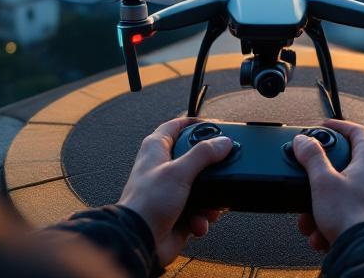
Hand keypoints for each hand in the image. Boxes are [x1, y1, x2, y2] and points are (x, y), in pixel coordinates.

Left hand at [117, 117, 231, 265]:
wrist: (140, 241)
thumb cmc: (147, 203)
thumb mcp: (179, 172)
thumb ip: (203, 154)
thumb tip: (223, 142)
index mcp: (156, 149)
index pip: (176, 126)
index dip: (195, 123)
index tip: (215, 125)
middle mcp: (163, 167)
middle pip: (194, 157)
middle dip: (211, 167)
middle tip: (224, 167)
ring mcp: (171, 191)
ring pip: (202, 186)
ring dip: (210, 199)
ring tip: (210, 206)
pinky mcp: (179, 211)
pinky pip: (201, 209)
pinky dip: (203, 217)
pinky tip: (199, 222)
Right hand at [293, 119, 363, 251]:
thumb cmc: (352, 216)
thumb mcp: (322, 181)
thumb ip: (311, 157)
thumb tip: (304, 141)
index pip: (357, 130)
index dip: (338, 126)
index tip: (323, 127)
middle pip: (346, 164)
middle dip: (321, 177)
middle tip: (309, 180)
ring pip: (345, 191)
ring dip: (322, 203)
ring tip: (310, 217)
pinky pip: (349, 210)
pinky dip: (332, 218)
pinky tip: (321, 231)